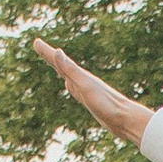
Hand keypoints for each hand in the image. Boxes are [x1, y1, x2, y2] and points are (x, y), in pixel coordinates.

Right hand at [34, 41, 156, 148]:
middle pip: (62, 65)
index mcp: (80, 76)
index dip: (47, 52)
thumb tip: (57, 52)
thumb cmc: (107, 104)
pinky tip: (69, 85)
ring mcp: (86, 90)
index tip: (36, 42)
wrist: (126, 120)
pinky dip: (69, 84)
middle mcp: (83, 80)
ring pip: (68, 75)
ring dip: (59, 68)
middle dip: (50, 56)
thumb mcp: (85, 87)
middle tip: (39, 46)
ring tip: (53, 61)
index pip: (59, 61)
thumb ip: (71, 70)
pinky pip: (75, 89)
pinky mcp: (91, 101)